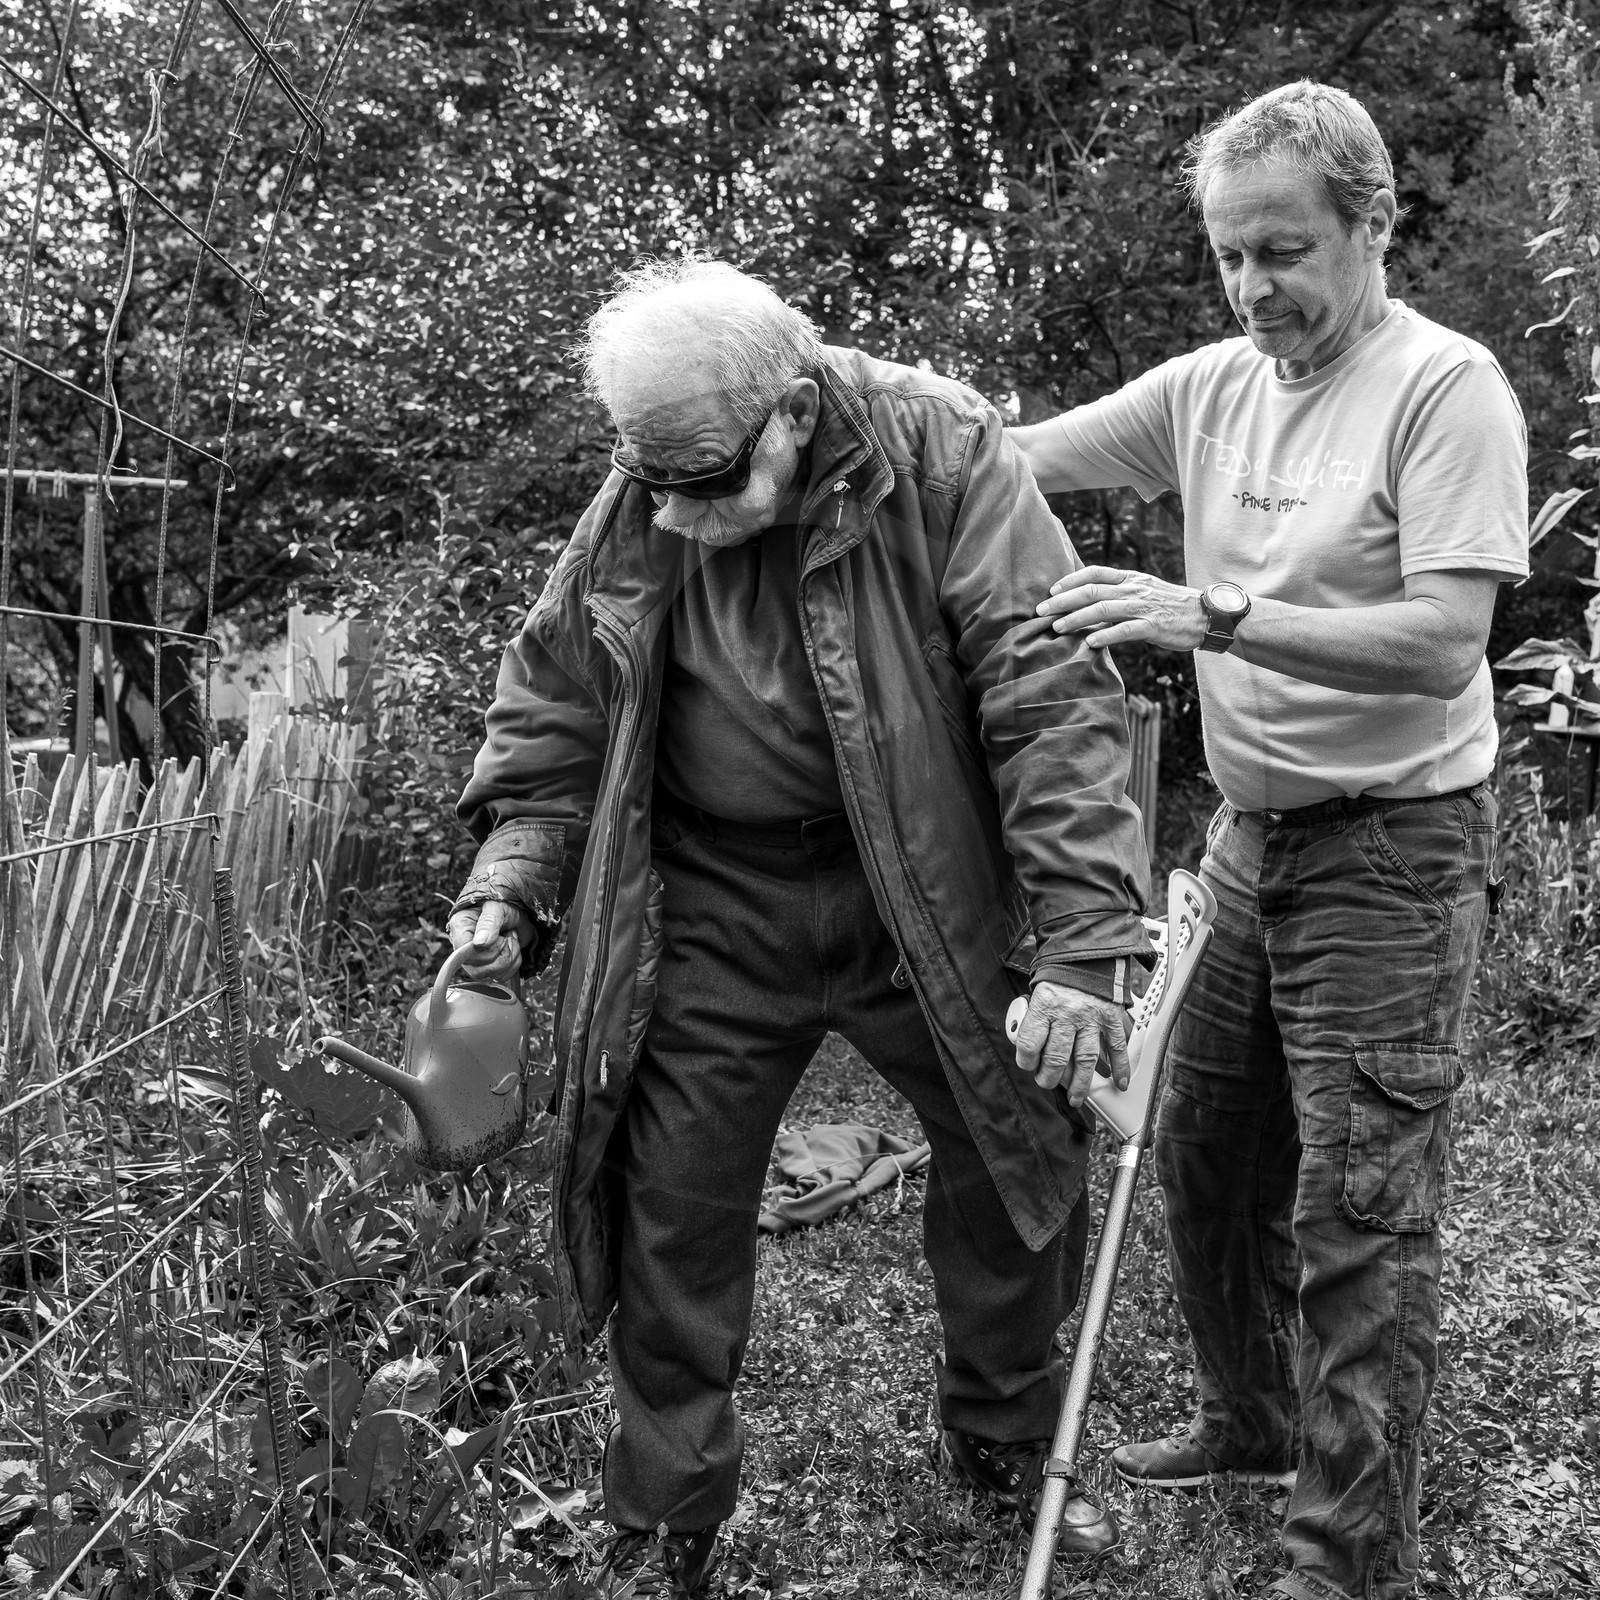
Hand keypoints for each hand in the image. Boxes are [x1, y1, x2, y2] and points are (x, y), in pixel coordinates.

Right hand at [446, 900, 534, 984]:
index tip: (499, 938)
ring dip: (509, 958)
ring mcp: (477, 958)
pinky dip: (513, 964)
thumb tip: (479, 943)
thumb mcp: (497, 908)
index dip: (484, 952)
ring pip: (490, 975)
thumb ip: (488, 923)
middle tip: (508, 937)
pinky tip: (513, 949)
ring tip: (511, 940)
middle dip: (501, 955)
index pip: (463, 954)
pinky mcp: (490, 966)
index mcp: (460, 928)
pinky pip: (501, 977)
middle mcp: (465, 946)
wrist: (517, 909)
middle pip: (477, 969)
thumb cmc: (503, 903)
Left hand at [1012, 981, 1130, 1106]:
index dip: (1026, 1061)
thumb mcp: (1038, 994)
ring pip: (1085, 1060)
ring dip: (1080, 1083)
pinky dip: (1120, 1067)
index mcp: (1045, 1006)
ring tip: (1076, 1098)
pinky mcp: (1111, 1019)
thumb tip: (1032, 1050)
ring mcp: (1091, 1018)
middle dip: (1050, 1078)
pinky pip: (1116, 1047)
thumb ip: (1034, 1020)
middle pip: (1056, 1057)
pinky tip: (1118, 1082)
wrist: (1087, 955)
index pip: (1030, 1044)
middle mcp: (1068, 1014)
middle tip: (1048, 1083)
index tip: (1028, 1066)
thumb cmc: (1059, 977)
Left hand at [1037, 565, 1206, 651]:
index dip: (1070, 580)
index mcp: (1131, 579)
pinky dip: (1105, 636)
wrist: (1206, 615)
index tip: (1051, 590)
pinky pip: (1125, 631)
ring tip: (1057, 628)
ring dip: (1076, 619)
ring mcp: (1144, 607)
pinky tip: (1089, 643)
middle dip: (1062, 600)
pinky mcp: (1153, 626)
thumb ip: (1119, 595)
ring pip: (1103, 609)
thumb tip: (1090, 605)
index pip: (1095, 572)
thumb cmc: (1172, 607)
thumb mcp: (1145, 592)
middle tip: (1041, 611)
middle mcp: (1134, 589)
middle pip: (1092, 590)